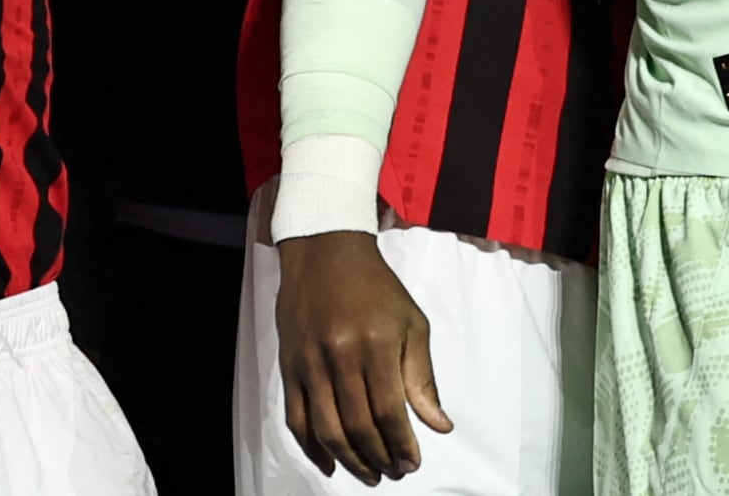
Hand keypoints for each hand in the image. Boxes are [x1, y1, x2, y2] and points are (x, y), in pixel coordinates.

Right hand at [272, 229, 451, 481]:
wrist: (325, 253)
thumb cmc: (376, 288)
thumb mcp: (411, 322)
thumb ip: (422, 377)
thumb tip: (440, 426)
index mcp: (377, 343)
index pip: (389, 410)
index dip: (401, 444)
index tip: (412, 464)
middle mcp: (341, 356)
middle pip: (358, 426)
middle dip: (379, 458)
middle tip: (393, 473)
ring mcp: (310, 364)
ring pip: (327, 429)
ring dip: (350, 461)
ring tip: (369, 474)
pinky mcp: (288, 367)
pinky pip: (297, 419)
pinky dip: (312, 448)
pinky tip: (330, 464)